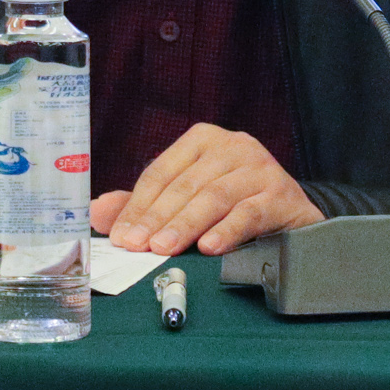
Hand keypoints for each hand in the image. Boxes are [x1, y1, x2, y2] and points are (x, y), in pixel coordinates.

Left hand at [88, 123, 323, 255]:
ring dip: (185, 225)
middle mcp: (232, 146)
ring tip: (163, 249)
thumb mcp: (188, 197)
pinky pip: (249, 212)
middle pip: (185, 185)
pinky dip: (227, 230)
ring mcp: (260, 167)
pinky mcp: (281, 194)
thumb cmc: (234, 200)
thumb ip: (145, 204)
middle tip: (137, 246)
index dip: (137, 205)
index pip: (161, 171)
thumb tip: (97, 212)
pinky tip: (210, 248)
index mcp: (203, 140)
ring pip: (214, 197)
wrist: (292, 211)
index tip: (121, 236)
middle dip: (157, 218)